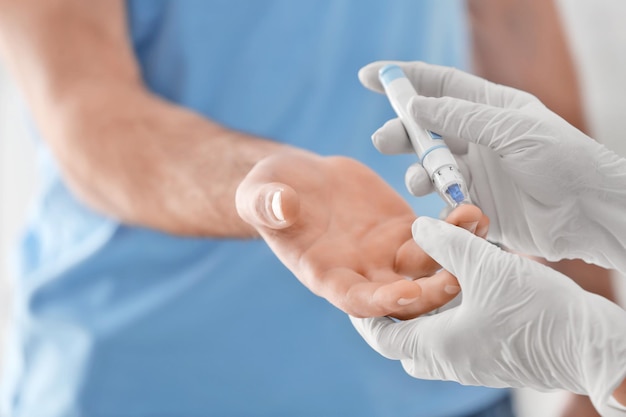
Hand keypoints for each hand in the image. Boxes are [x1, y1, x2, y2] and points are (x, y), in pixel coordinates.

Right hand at [236, 150, 487, 318]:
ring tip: (476, 226)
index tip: (408, 293)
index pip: (358, 300)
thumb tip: (281, 206)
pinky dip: (456, 228)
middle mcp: (362, 273)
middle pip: (404, 296)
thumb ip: (268, 205)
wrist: (297, 180)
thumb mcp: (261, 195)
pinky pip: (436, 235)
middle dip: (433, 291)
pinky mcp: (404, 229)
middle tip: (460, 275)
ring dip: (456, 254)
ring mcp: (387, 253)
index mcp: (327, 276)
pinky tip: (474, 211)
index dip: (382, 301)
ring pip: (428, 266)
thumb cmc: (271, 192)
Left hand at [351, 217, 625, 414]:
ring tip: (428, 280)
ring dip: (426, 315)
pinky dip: (452, 318)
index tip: (363, 290)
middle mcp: (451, 362)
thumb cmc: (539, 311)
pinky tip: (467, 288)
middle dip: (394, 317)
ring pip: (434, 342)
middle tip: (394, 287)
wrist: (594, 347)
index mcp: (437, 346)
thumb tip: (418, 227)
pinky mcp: (498, 361)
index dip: (366, 314)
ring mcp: (475, 366)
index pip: (381, 337)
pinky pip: (460, 342)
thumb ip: (447, 243)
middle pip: (404, 344)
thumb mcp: (485, 266)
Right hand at [359, 61, 625, 272]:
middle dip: (401, 132)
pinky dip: (436, 202)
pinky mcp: (476, 203)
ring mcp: (476, 171)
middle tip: (382, 140)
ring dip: (419, 172)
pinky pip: (444, 200)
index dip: (404, 79)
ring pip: (430, 167)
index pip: (439, 85)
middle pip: (426, 128)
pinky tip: (442, 205)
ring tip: (421, 181)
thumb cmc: (562, 159)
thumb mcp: (512, 129)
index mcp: (489, 107)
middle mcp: (478, 137)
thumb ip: (462, 117)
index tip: (369, 77)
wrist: (588, 212)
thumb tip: (415, 106)